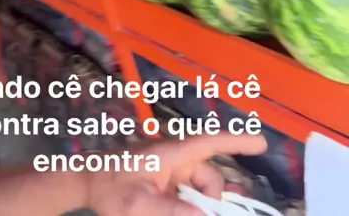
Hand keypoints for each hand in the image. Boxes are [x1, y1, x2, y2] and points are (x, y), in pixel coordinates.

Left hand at [88, 133, 266, 215]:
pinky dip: (189, 204)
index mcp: (173, 153)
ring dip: (197, 205)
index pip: (211, 141)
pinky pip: (187, 193)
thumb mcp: (140, 206)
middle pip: (210, 178)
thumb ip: (174, 211)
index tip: (262, 142)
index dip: (238, 140)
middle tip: (196, 213)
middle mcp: (176, 157)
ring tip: (174, 211)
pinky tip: (178, 210)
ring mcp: (171, 168)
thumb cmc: (111, 188)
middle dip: (211, 201)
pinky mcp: (165, 179)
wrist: (86, 182)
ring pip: (200, 189)